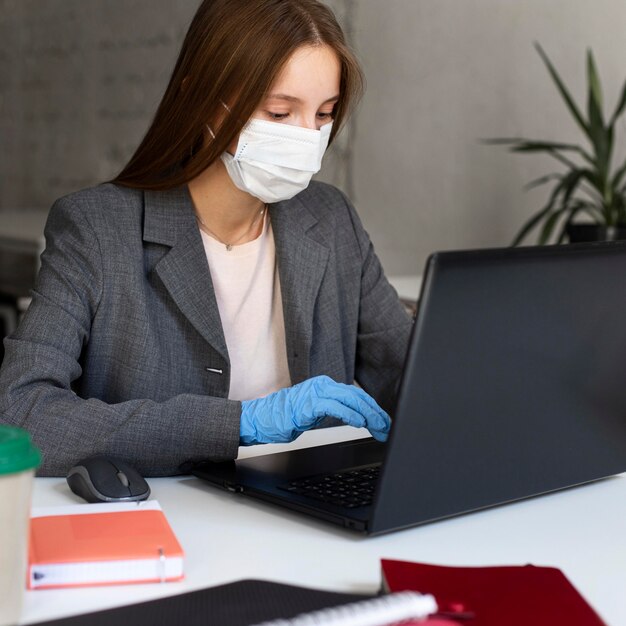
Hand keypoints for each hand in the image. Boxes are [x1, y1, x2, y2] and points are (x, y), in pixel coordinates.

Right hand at [240, 375, 390, 444]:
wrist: (261, 419)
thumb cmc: (285, 418)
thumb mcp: (316, 413)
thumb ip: (335, 410)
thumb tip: (359, 418)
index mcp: (326, 386)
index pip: (357, 395)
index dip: (373, 409)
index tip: (384, 422)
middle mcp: (323, 385)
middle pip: (358, 396)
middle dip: (376, 413)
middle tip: (387, 427)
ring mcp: (316, 392)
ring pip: (350, 399)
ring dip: (368, 415)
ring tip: (379, 427)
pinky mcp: (309, 402)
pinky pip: (334, 407)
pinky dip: (350, 414)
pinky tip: (359, 422)